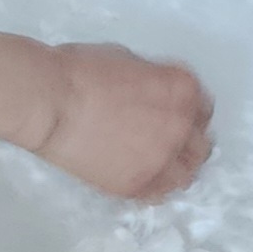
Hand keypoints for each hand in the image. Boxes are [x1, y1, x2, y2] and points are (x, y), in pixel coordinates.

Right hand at [27, 43, 212, 199]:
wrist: (50, 102)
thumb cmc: (80, 70)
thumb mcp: (126, 58)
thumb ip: (151, 79)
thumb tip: (151, 91)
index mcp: (181, 89)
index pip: (202, 103)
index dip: (187, 107)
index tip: (173, 110)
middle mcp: (181, 125)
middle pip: (200, 139)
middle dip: (187, 136)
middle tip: (164, 135)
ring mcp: (161, 159)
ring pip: (187, 172)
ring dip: (177, 165)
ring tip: (158, 162)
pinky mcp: (138, 185)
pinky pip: (158, 193)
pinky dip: (155, 186)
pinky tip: (144, 178)